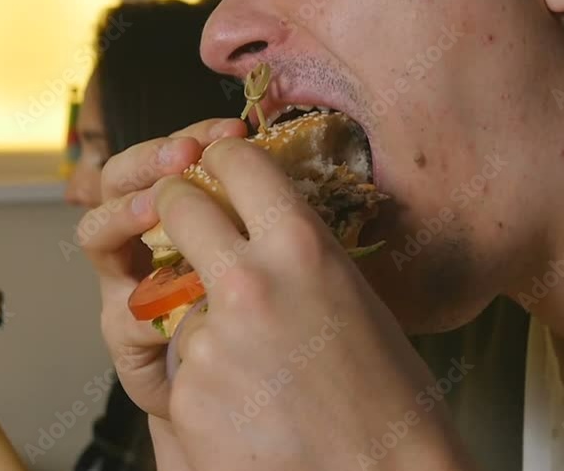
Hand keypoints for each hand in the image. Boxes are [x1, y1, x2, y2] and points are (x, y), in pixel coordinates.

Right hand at [80, 117, 247, 419]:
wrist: (254, 390)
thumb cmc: (272, 315)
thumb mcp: (274, 250)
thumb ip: (263, 206)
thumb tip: (282, 152)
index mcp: (186, 208)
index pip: (178, 156)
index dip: (202, 135)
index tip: (234, 129)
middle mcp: (144, 239)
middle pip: (121, 177)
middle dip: (152, 157)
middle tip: (187, 153)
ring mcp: (128, 284)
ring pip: (99, 233)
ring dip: (125, 213)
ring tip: (155, 207)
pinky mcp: (126, 335)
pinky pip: (122, 313)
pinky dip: (142, 307)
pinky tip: (165, 304)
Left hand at [87, 125, 473, 469]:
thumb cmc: (388, 399)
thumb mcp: (355, 299)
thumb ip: (298, 256)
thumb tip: (261, 229)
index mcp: (301, 248)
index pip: (235, 162)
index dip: (221, 161)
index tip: (215, 167)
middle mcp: (248, 283)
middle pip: (177, 205)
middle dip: (176, 208)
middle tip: (190, 224)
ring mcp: (208, 340)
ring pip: (175, 296)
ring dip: (199, 315)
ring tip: (255, 363)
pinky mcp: (184, 395)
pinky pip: (180, 365)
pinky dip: (201, 378)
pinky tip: (247, 402)